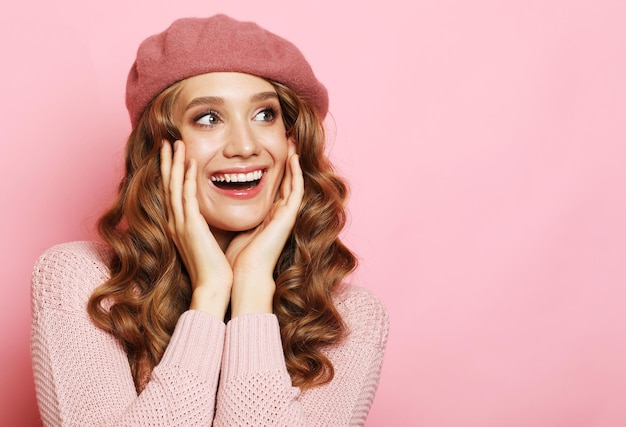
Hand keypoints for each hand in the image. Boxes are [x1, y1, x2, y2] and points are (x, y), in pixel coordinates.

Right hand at [160, 140, 231, 317]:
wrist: (213, 286)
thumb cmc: (214, 267)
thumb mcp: (207, 240)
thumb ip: (205, 225)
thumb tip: (211, 214)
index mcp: (179, 226)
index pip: (172, 193)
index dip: (170, 172)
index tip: (172, 155)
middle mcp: (175, 222)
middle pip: (167, 185)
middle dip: (167, 162)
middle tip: (167, 141)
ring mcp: (180, 224)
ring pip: (174, 187)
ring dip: (174, 163)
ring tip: (175, 143)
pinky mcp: (191, 226)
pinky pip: (187, 197)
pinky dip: (187, 179)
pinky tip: (190, 163)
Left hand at [225, 144, 303, 316]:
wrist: (243, 275)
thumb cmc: (235, 258)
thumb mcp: (233, 226)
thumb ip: (233, 213)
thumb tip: (216, 199)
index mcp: (266, 216)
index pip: (272, 187)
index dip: (271, 168)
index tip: (267, 151)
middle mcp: (278, 214)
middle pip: (285, 181)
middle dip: (286, 161)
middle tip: (287, 139)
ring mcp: (285, 215)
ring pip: (294, 181)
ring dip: (294, 161)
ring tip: (292, 142)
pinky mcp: (288, 217)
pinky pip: (296, 190)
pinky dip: (296, 173)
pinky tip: (293, 157)